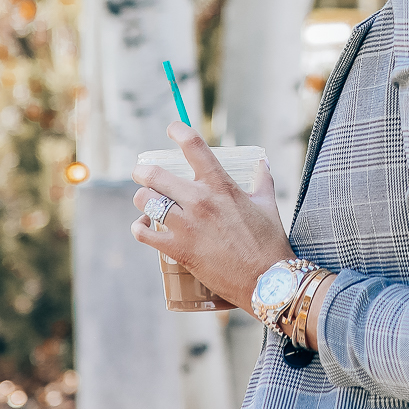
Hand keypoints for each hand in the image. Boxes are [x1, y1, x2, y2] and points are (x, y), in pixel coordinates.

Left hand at [131, 121, 292, 311]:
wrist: (265, 280)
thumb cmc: (269, 242)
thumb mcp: (268, 205)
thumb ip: (262, 181)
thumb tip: (262, 164)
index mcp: (221, 186)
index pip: (194, 147)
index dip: (179, 131)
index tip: (173, 128)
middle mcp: (200, 201)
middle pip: (156, 175)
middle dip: (143, 171)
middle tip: (141, 172)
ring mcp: (187, 226)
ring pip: (147, 202)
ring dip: (142, 199)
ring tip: (145, 201)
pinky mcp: (178, 249)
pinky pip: (144, 234)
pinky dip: (139, 228)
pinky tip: (141, 227)